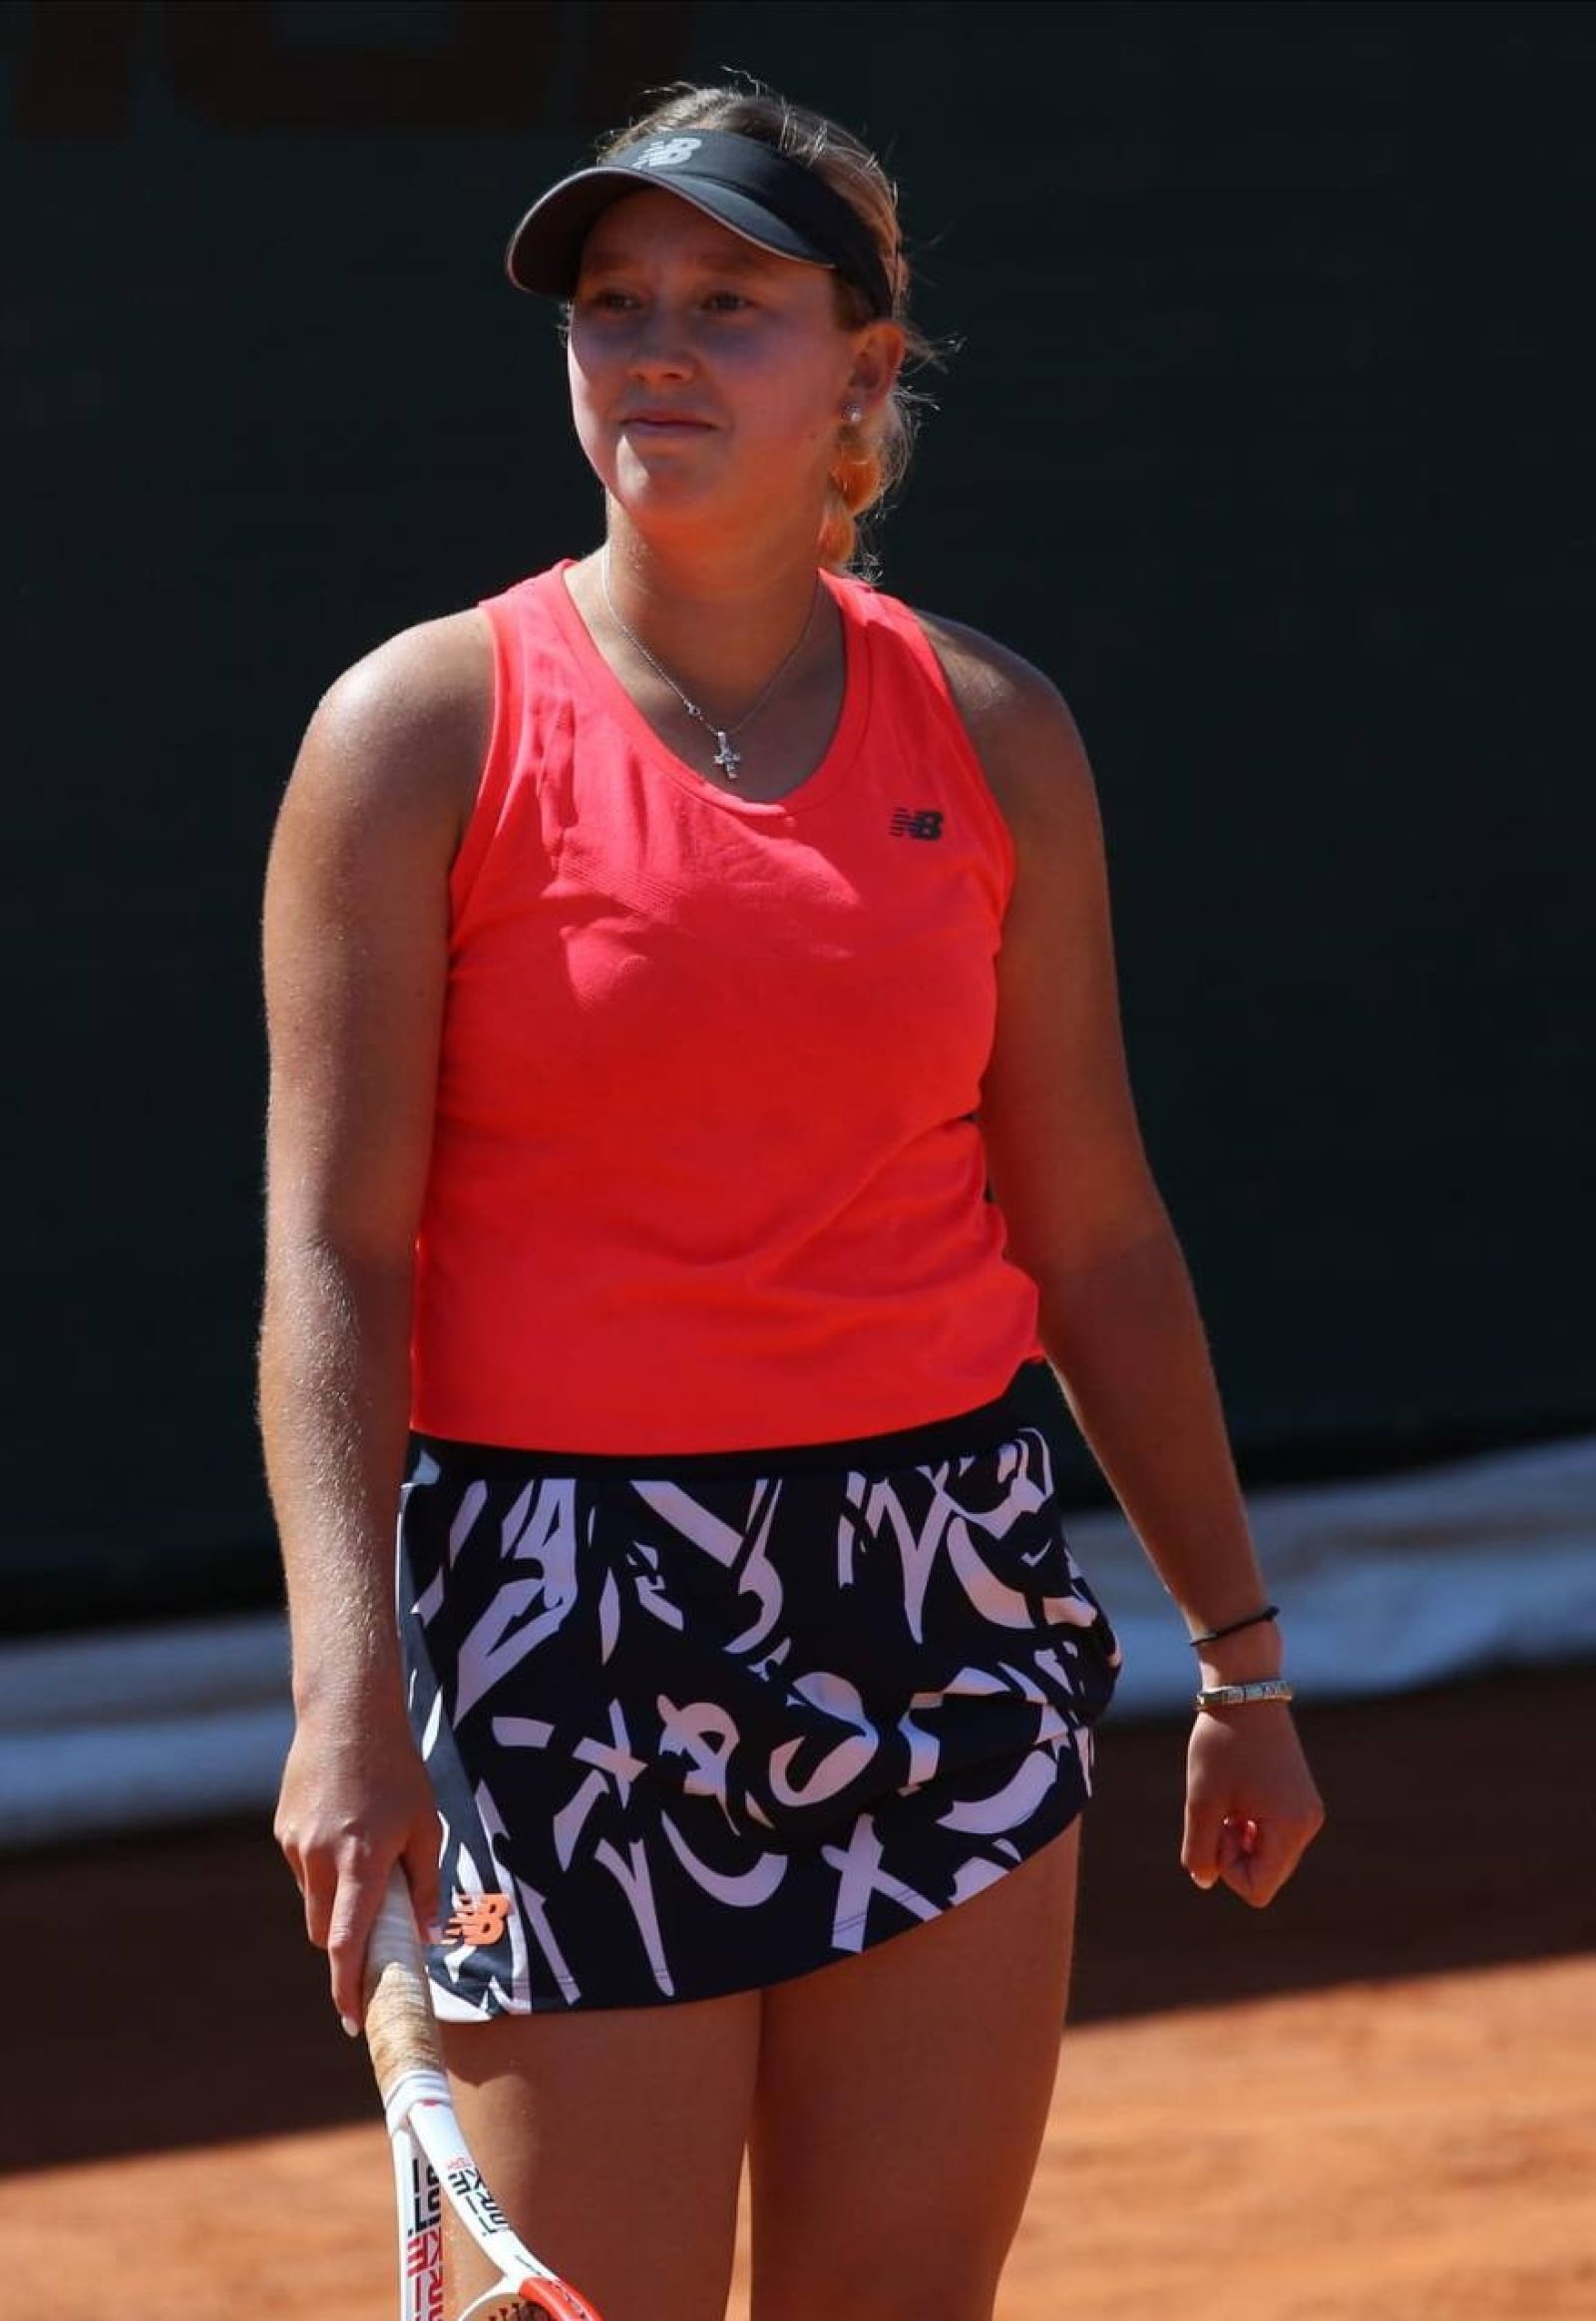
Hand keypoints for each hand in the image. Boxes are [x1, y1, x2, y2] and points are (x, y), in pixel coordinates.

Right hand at [274, 1697, 440, 2032]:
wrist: (346, 1713)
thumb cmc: (396, 1770)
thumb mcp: (425, 1824)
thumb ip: (424, 1883)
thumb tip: (426, 1936)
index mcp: (361, 1860)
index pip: (347, 1942)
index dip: (347, 1987)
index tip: (352, 2020)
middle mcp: (320, 1858)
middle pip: (325, 1932)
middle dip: (346, 1943)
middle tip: (375, 1928)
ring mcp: (295, 1844)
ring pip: (312, 1901)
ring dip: (336, 1901)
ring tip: (367, 1853)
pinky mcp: (283, 1830)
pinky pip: (304, 1870)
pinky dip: (324, 1870)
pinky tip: (346, 1829)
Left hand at [1181, 1702, 1323, 1906]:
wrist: (1245, 1689)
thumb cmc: (1221, 1743)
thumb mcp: (1201, 1799)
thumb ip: (1199, 1849)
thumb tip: (1205, 1881)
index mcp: (1290, 1827)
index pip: (1258, 1889)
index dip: (1227, 1870)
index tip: (1215, 1827)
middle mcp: (1308, 1824)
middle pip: (1266, 1874)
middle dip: (1234, 1854)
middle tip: (1219, 1811)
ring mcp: (1308, 1811)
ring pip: (1268, 1855)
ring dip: (1241, 1839)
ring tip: (1228, 1800)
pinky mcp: (1301, 1799)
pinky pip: (1274, 1834)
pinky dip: (1251, 1826)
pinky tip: (1238, 1796)